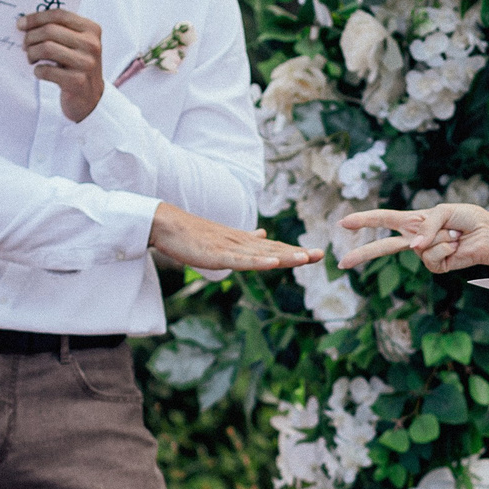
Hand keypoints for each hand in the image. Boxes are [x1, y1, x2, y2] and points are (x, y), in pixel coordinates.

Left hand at [20, 8, 104, 120]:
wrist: (91, 97)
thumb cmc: (77, 66)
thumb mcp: (75, 44)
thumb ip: (58, 30)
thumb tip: (25, 23)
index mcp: (91, 30)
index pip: (59, 15)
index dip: (36, 18)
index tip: (20, 24)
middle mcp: (92, 44)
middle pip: (50, 31)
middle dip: (30, 37)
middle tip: (24, 45)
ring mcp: (86, 63)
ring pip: (46, 48)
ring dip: (32, 53)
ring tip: (31, 58)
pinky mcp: (77, 81)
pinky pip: (46, 70)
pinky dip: (37, 71)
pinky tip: (40, 72)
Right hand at [147, 203, 319, 272]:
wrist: (168, 225)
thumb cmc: (194, 234)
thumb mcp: (224, 239)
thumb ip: (245, 239)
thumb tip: (264, 234)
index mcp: (243, 242)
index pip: (273, 248)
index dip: (294, 251)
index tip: (315, 254)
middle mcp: (241, 243)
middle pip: (273, 250)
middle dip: (297, 253)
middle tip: (320, 255)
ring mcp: (230, 248)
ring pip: (261, 254)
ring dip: (284, 256)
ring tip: (305, 258)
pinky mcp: (217, 255)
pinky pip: (241, 260)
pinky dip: (258, 261)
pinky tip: (272, 263)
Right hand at [339, 203, 488, 272]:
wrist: (488, 234)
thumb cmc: (467, 219)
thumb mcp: (444, 212)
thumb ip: (426, 226)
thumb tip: (414, 247)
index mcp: (414, 221)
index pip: (384, 220)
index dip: (364, 220)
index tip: (344, 223)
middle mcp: (416, 239)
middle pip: (384, 248)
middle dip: (363, 254)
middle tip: (342, 263)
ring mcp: (424, 254)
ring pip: (420, 248)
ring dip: (441, 237)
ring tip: (454, 234)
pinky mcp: (436, 266)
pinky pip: (433, 257)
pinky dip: (446, 248)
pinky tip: (456, 245)